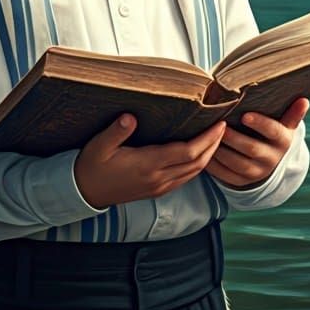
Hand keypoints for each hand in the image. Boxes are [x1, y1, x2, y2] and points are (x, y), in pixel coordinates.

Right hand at [74, 114, 226, 209]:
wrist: (85, 192)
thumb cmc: (92, 166)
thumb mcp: (99, 145)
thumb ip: (116, 131)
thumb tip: (130, 117)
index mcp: (147, 164)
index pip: (187, 152)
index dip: (207, 139)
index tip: (218, 124)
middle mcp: (158, 178)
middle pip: (197, 163)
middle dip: (214, 145)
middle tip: (224, 127)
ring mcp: (159, 186)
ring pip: (194, 173)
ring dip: (209, 156)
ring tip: (216, 138)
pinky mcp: (157, 190)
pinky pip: (185, 178)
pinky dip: (198, 165)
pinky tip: (199, 154)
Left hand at [206, 97, 308, 189]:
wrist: (268, 163)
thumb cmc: (272, 134)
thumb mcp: (284, 126)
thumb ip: (292, 114)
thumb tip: (304, 100)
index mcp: (282, 142)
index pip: (273, 131)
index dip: (260, 124)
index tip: (245, 115)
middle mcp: (271, 160)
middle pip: (251, 148)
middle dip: (234, 137)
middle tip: (219, 125)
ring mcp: (255, 173)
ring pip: (235, 163)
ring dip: (220, 149)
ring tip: (207, 135)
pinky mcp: (240, 182)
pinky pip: (223, 174)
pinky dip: (212, 163)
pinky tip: (202, 150)